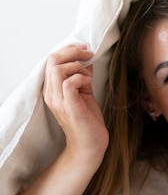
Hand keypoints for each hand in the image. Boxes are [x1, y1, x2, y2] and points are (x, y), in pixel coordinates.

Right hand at [43, 44, 108, 159]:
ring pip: (58, 69)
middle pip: (52, 60)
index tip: (85, 49)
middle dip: (73, 52)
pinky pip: (69, 83)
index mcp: (52, 89)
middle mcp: (51, 94)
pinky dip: (81, 78)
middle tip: (89, 54)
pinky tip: (88, 84)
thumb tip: (86, 60)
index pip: (51, 60)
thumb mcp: (85, 92)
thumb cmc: (88, 119)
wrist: (90, 145)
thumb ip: (82, 76)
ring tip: (88, 76)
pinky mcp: (70, 107)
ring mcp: (58, 101)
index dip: (68, 50)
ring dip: (77, 66)